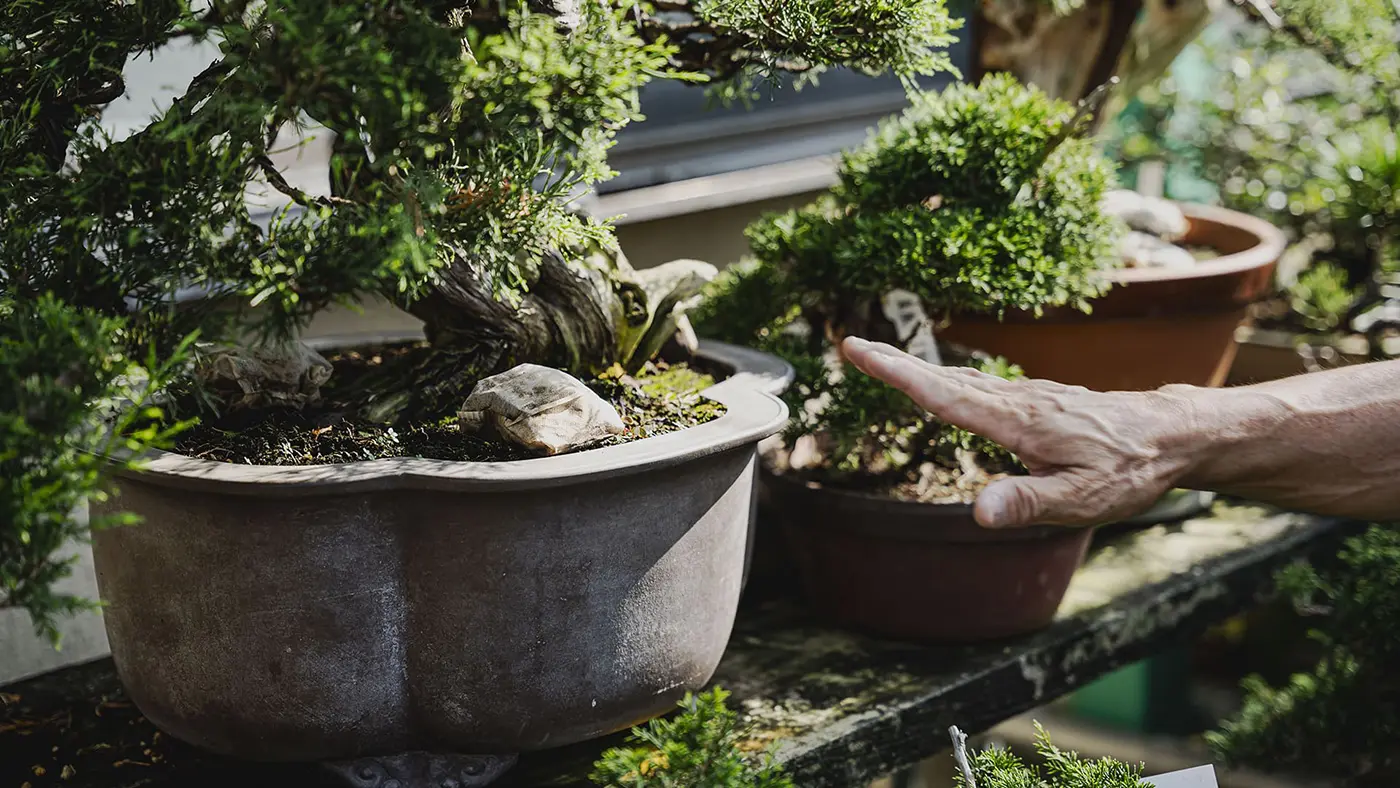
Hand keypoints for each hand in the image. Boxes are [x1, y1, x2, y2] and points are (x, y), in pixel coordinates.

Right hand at [841, 336, 1202, 527]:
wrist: (1175, 436)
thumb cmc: (1130, 471)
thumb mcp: (1081, 500)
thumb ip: (1027, 503)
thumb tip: (977, 513)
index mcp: (1017, 422)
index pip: (942, 397)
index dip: (896, 374)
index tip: (858, 350)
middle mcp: (1019, 402)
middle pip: (944, 380)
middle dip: (895, 363)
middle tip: (852, 346)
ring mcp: (1031, 398)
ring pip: (963, 382)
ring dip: (920, 370)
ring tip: (884, 361)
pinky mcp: (1041, 402)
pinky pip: (983, 388)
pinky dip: (951, 382)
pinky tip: (947, 390)